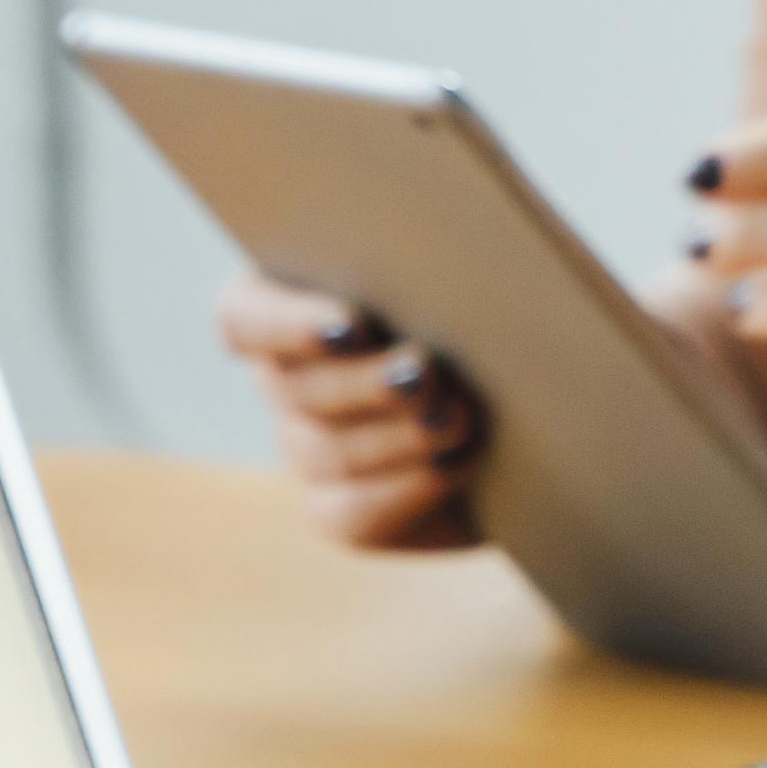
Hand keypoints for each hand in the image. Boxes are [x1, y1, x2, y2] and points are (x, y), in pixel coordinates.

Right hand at [213, 271, 485, 550]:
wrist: (522, 403)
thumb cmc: (483, 306)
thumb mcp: (462, 271)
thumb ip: (433, 256)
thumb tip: (450, 261)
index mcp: (286, 301)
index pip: (245, 317)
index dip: (288, 325)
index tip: (350, 327)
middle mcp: (284, 378)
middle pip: (293, 387)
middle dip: (363, 383)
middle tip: (422, 374)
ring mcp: (306, 448)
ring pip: (327, 451)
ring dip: (395, 436)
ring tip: (454, 419)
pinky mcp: (340, 509)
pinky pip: (355, 511)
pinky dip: (408, 487)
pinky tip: (452, 464)